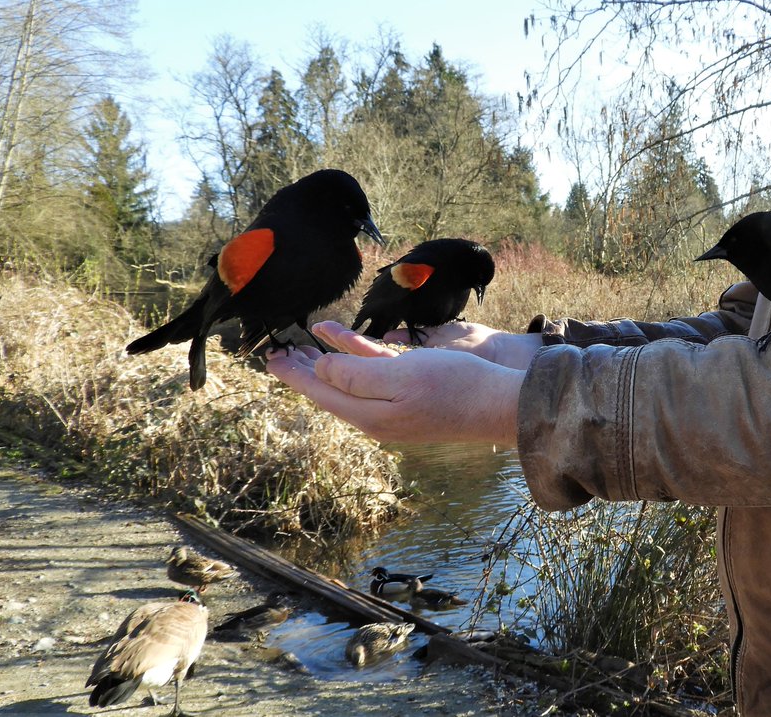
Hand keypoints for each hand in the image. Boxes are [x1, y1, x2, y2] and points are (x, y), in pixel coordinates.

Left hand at [265, 322, 522, 446]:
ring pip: (350, 386)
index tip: (270, 356)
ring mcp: (394, 413)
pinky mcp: (411, 403)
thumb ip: (354, 374)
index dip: (293, 373)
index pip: (319, 391)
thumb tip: (320, 371)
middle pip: (330, 391)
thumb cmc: (454, 387)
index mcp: (368, 414)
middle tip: (280, 351)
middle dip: (304, 371)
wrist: (499, 406)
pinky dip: (355, 364)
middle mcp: (376, 418)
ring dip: (326, 367)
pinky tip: (350, 353)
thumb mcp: (399, 376)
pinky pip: (372, 382)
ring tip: (306, 351)